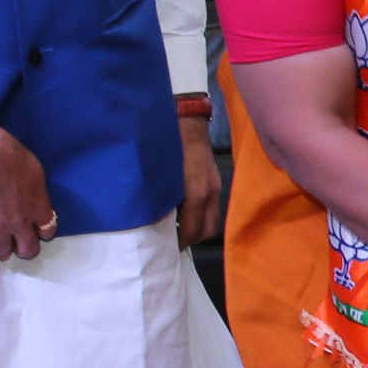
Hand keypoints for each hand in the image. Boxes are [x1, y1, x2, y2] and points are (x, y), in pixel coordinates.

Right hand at [0, 123, 56, 261]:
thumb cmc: (12, 156)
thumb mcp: (36, 171)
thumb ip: (37, 191)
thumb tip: (34, 197)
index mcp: (37, 207)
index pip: (48, 230)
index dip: (45, 232)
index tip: (42, 231)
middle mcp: (19, 221)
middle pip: (27, 248)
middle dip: (26, 250)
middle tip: (23, 248)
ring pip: (2, 248)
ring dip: (3, 252)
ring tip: (3, 253)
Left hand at [173, 105, 224, 248]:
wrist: (186, 119)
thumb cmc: (167, 145)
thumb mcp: (159, 175)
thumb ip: (159, 199)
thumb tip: (152, 220)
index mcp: (195, 192)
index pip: (192, 229)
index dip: (180, 242)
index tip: (167, 248)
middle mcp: (209, 192)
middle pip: (207, 230)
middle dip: (192, 240)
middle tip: (173, 242)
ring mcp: (215, 185)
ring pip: (212, 219)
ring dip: (198, 228)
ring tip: (180, 229)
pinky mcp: (216, 179)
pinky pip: (212, 207)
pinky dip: (201, 215)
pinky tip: (186, 211)